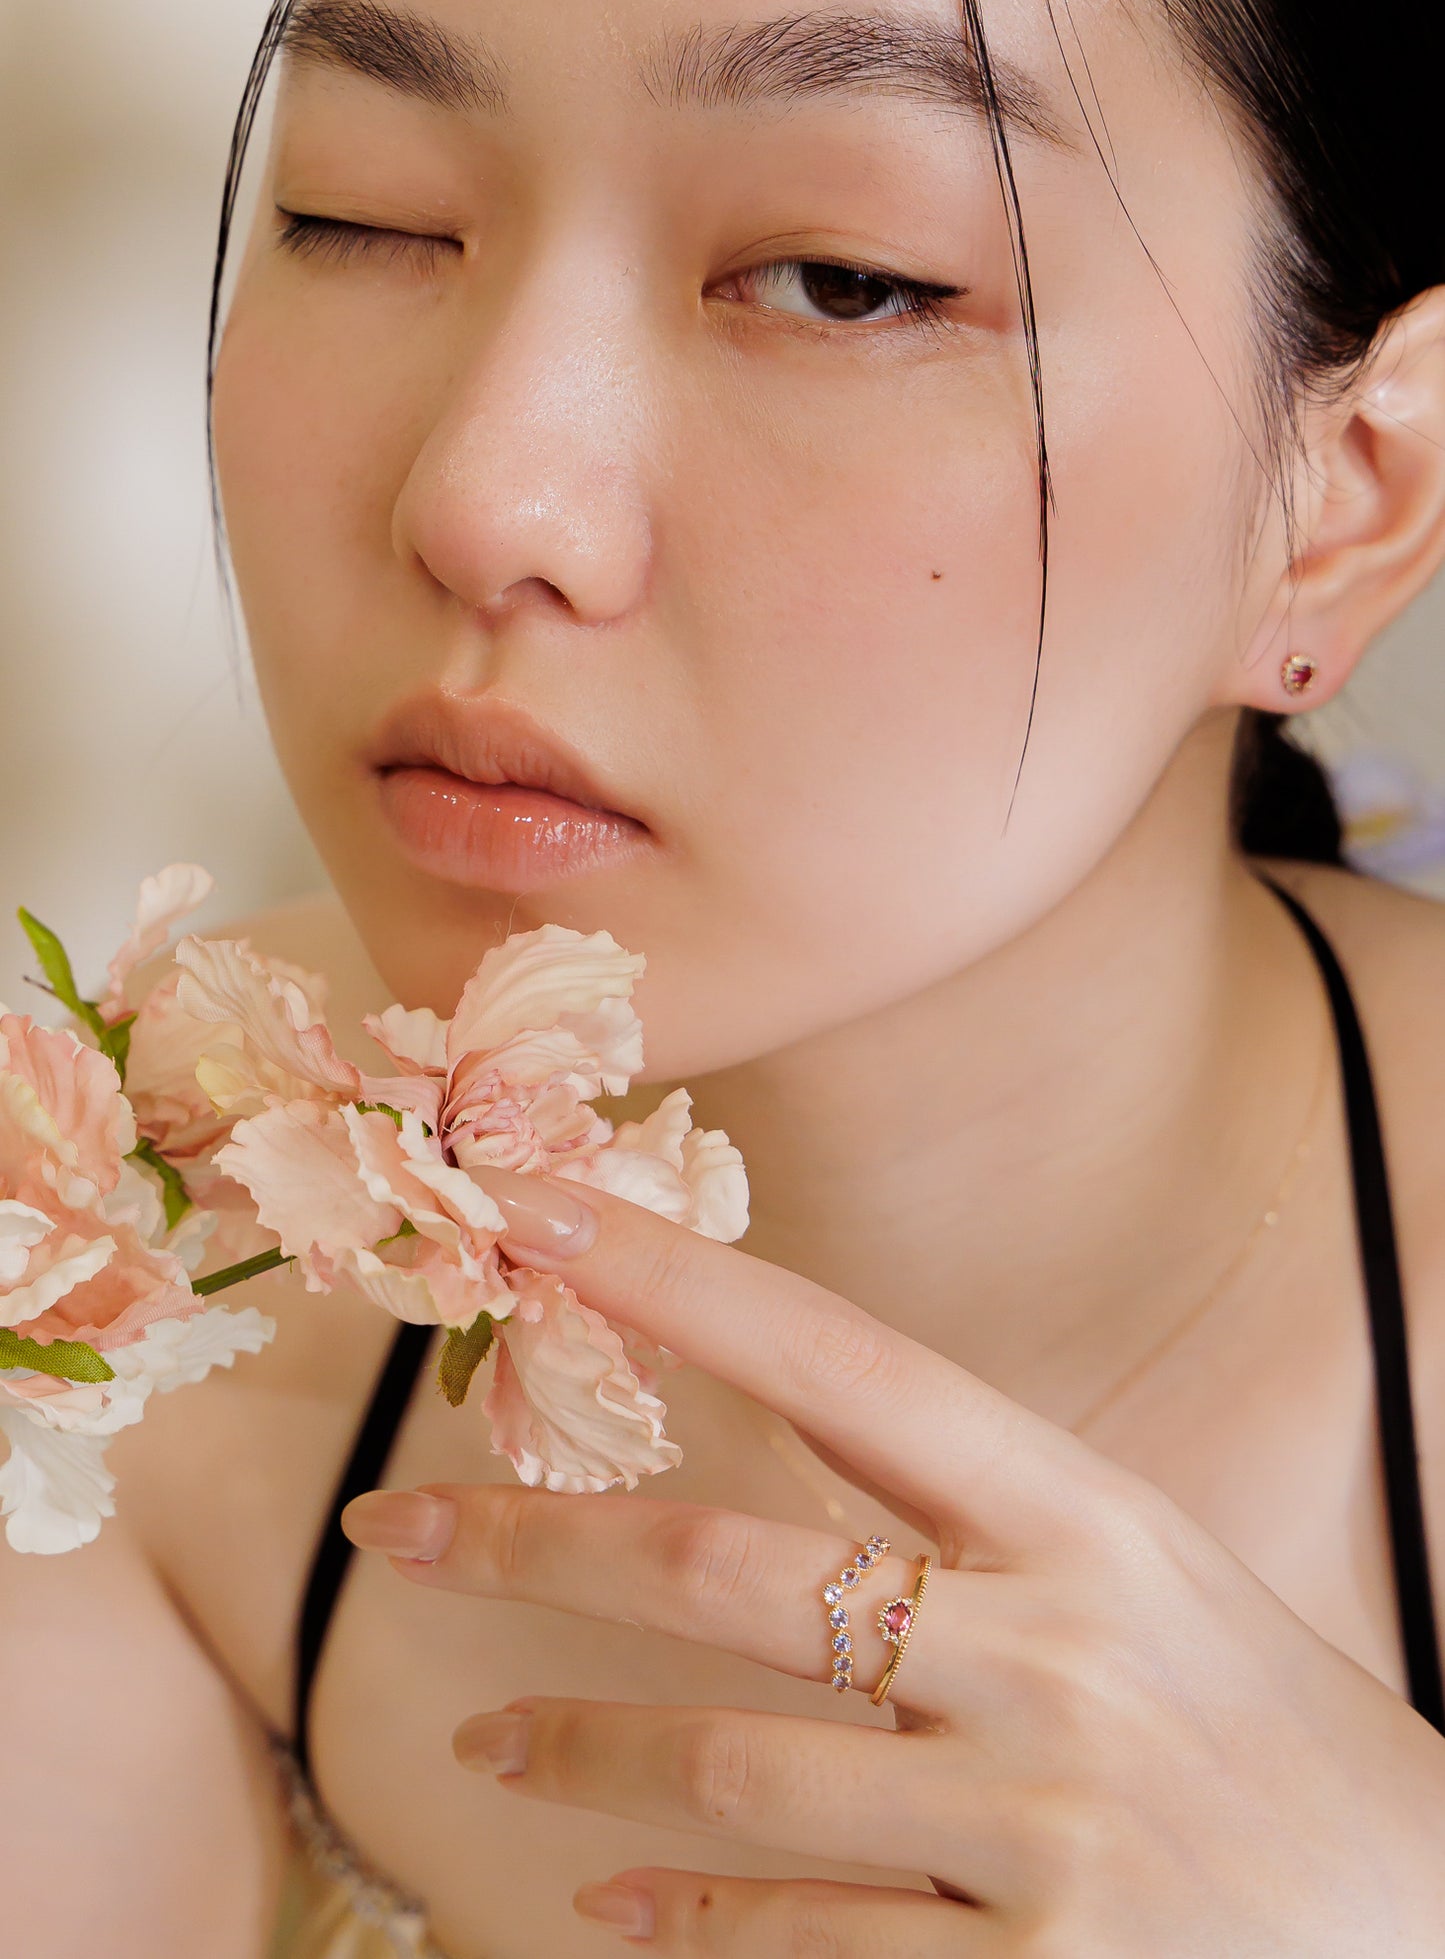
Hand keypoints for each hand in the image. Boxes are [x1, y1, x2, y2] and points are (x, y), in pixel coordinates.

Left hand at [343, 1168, 1444, 1955]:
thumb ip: (962, 1505)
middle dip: (541, 1538)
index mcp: (1088, 1521)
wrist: (1430, 1928)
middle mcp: (1060, 1656)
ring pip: (736, 1770)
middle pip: (737, 1567)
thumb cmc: (1259, 1724)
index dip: (678, 1284)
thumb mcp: (1139, 1567)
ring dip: (583, 1745)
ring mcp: (1044, 1832)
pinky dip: (684, 1924)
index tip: (535, 1218)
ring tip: (485, 1734)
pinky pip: (801, 1948)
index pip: (845, 1364)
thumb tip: (763, 1423)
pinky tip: (607, 1902)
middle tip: (405, 1524)